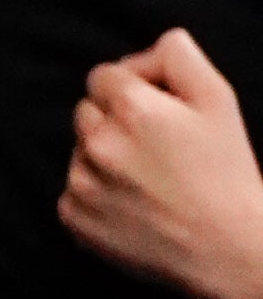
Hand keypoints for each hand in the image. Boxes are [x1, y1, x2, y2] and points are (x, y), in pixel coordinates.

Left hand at [61, 28, 262, 298]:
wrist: (225, 249)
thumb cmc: (226, 173)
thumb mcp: (218, 98)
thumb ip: (178, 56)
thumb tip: (148, 49)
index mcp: (131, 108)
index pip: (104, 75)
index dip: (134, 87)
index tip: (160, 109)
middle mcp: (97, 143)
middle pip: (88, 110)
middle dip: (115, 119)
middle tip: (157, 145)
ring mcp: (80, 183)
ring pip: (80, 150)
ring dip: (104, 156)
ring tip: (150, 178)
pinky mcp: (73, 218)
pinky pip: (73, 190)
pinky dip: (96, 193)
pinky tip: (134, 203)